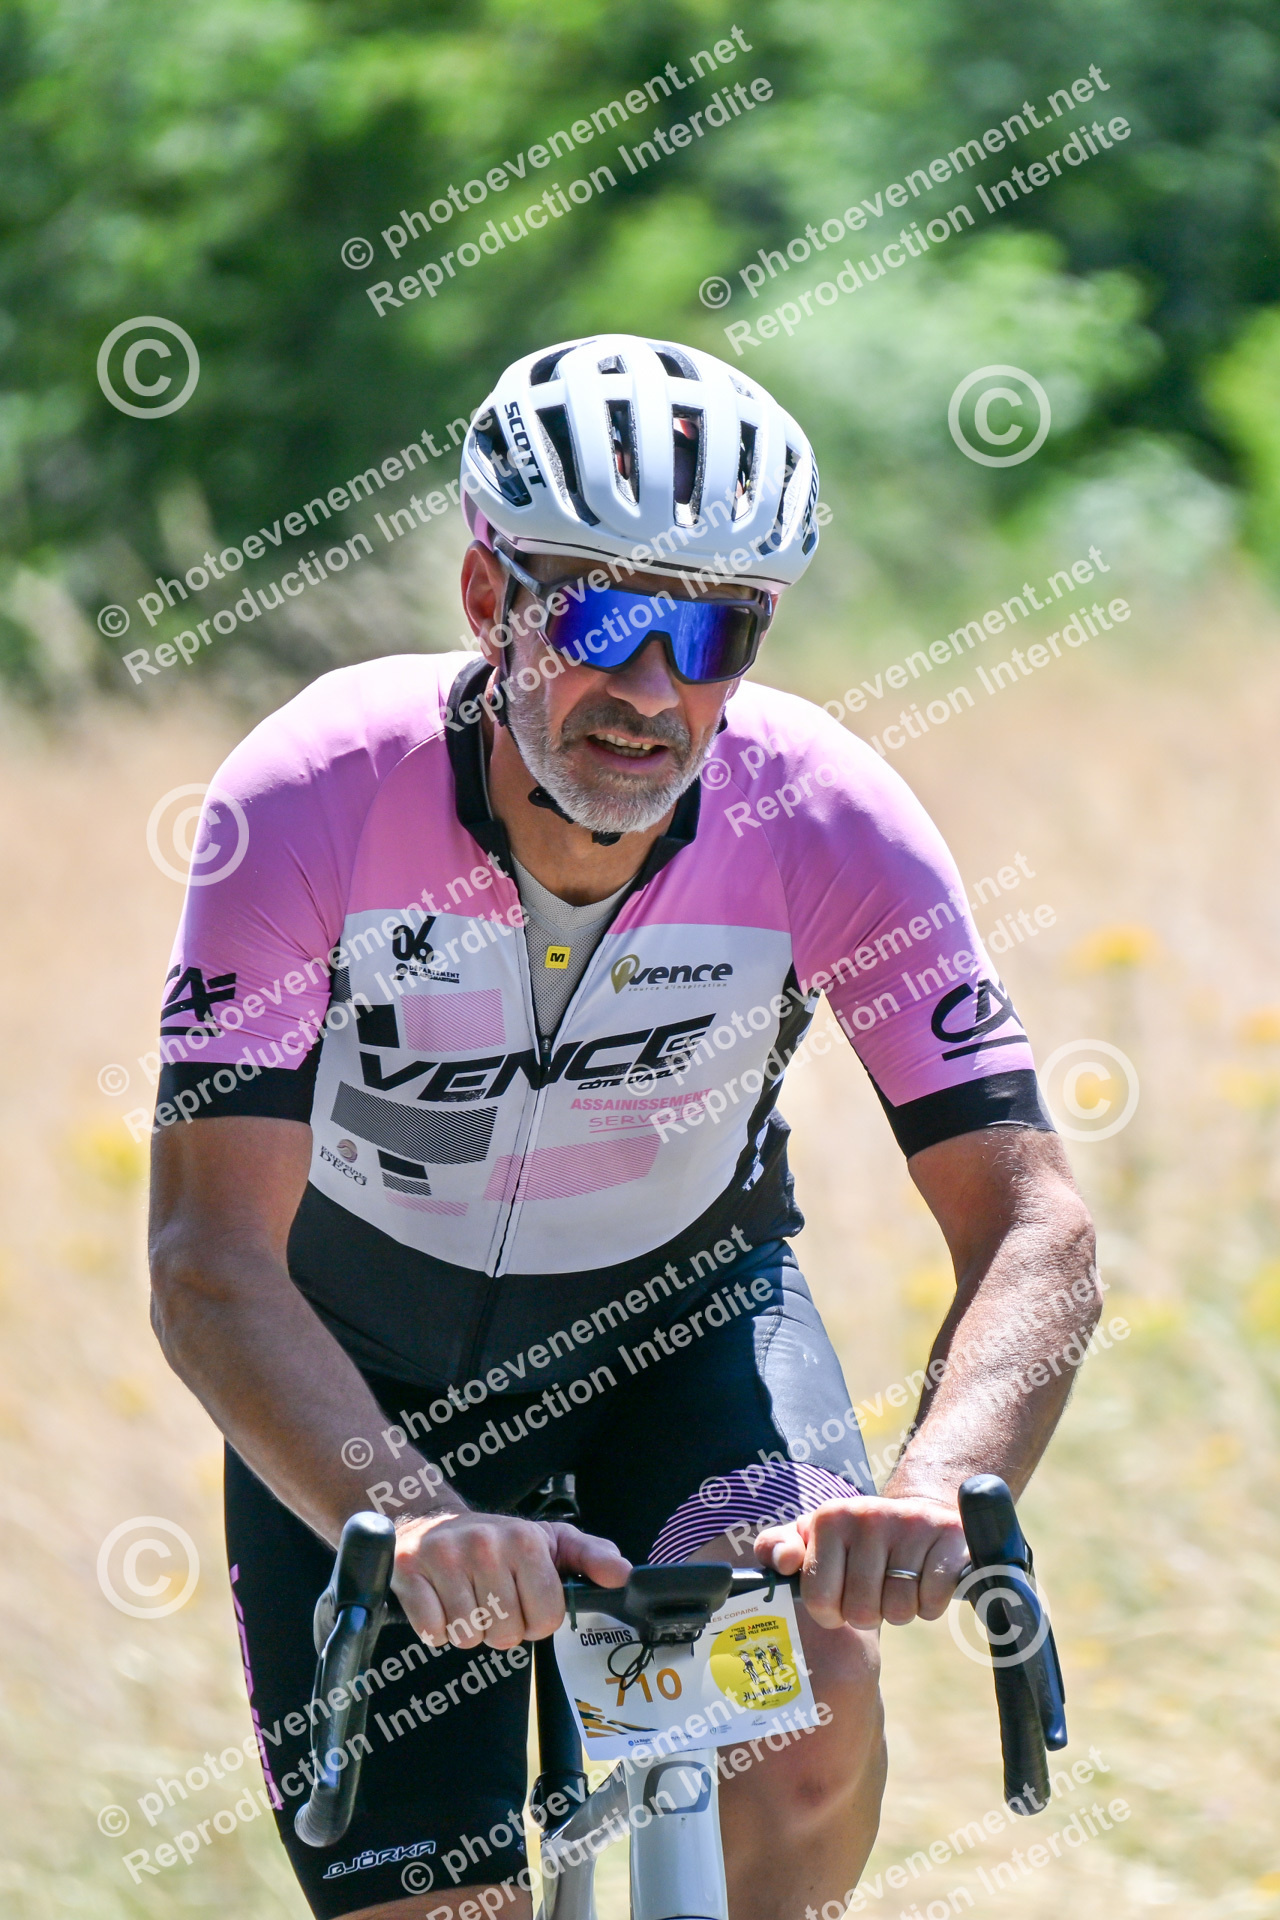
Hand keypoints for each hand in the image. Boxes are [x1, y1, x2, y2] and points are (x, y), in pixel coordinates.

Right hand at [392, 1511, 629, 1648]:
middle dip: (501, 1628)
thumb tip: (624, 1574)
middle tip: (491, 1600)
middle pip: (507, 1634)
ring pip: (469, 1637)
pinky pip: (433, 1633)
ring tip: (466, 1597)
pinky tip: (439, 1600)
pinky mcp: (410, 1571)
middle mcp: (485, 1544)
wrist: (431, 1522)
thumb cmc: (498, 1541)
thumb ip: (590, 1556)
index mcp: (524, 1539)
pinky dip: (436, 1628)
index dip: (537, 1621)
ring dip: (468, 1628)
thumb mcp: (550, 1541)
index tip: (525, 1602)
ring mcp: (445, 1557)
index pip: (546, 1618)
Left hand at [754, 1496, 968, 1628]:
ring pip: (898, 1611)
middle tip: (875, 1588)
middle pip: (861, 1612)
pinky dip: (929, 1605)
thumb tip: (783, 1561)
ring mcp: (909, 1523)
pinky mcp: (948, 1537)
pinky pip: (931, 1604)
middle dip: (868, 1612)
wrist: (918, 1517)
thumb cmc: (855, 1541)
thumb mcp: (811, 1539)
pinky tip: (925, 1580)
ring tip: (899, 1583)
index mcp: (829, 1518)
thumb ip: (777, 1548)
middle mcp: (867, 1514)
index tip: (840, 1595)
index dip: (832, 1612)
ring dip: (900, 1609)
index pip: (819, 1600)